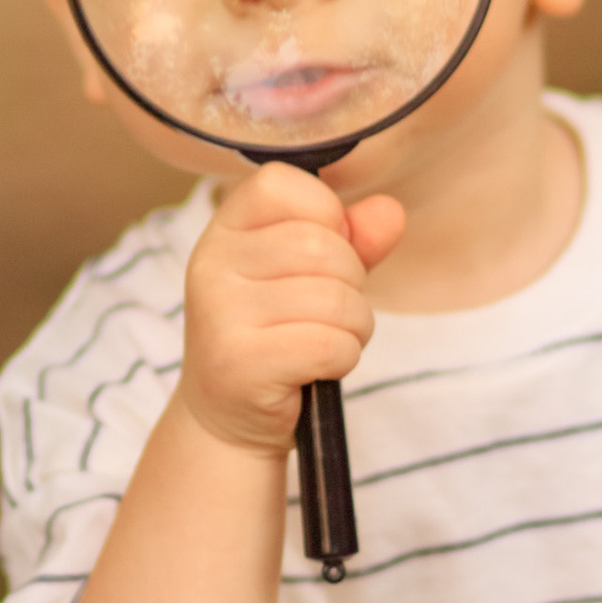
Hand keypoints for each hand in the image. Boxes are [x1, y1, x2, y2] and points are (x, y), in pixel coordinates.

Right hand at [179, 164, 406, 456]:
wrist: (230, 419)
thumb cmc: (276, 336)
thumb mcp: (312, 277)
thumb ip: (354, 240)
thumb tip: (390, 211)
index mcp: (223, 229)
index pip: (284, 184)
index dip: (325, 216)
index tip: (318, 257)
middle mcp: (211, 264)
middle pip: (323, 247)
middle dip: (351, 284)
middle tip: (329, 314)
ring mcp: (220, 314)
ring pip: (335, 299)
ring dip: (354, 327)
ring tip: (326, 341)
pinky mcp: (240, 364)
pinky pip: (331, 345)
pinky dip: (344, 359)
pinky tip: (318, 368)